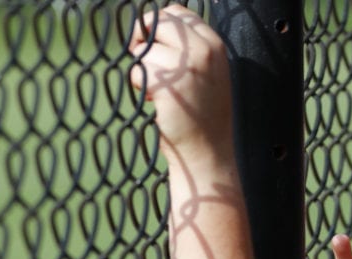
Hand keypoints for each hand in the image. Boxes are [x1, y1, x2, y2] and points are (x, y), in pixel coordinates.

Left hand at [129, 6, 232, 161]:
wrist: (208, 152)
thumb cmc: (202, 115)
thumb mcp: (206, 73)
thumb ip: (187, 48)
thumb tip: (145, 28)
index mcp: (214, 45)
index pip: (177, 13)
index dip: (158, 26)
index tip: (154, 46)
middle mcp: (204, 51)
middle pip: (156, 22)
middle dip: (143, 40)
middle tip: (146, 64)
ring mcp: (187, 67)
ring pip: (144, 49)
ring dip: (142, 69)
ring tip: (159, 91)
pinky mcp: (168, 84)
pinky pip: (137, 70)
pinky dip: (139, 86)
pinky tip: (157, 102)